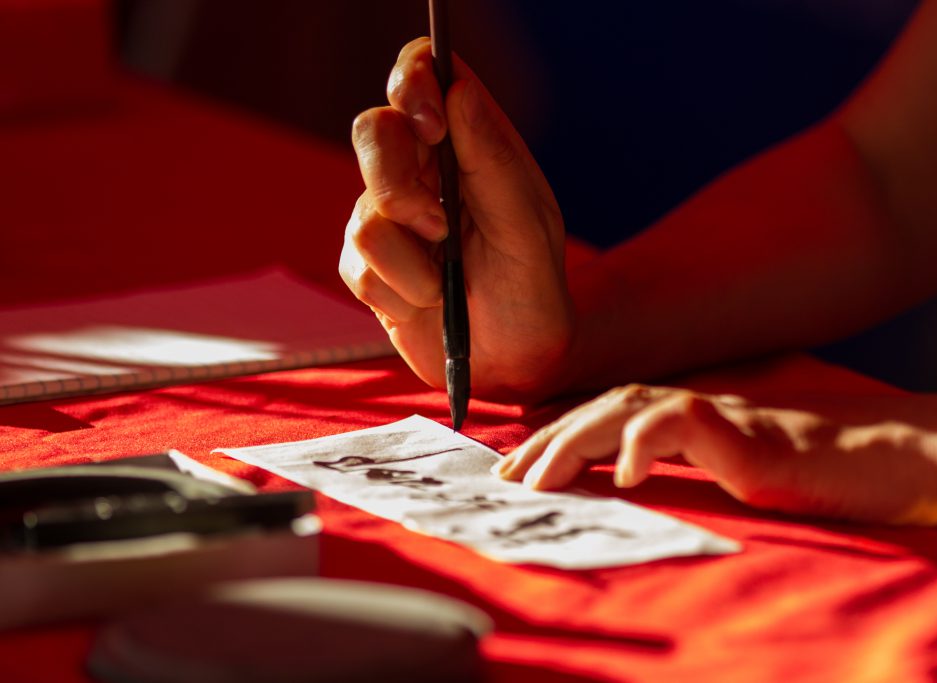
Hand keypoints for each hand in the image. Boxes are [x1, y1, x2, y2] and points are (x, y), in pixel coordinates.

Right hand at [341, 38, 572, 400]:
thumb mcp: (527, 228)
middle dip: (399, 185)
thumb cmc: (532, 292)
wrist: (511, 363)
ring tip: (449, 283)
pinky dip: (399, 292)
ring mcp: (390, 217)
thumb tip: (459, 89)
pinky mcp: (368, 264)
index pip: (422, 74)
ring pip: (365, 211)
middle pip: (372, 131)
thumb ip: (493, 161)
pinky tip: (429, 302)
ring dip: (413, 261)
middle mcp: (424, 170)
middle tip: (439, 226)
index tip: (431, 125)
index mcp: (468, 145)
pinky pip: (359, 265)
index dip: (412, 81)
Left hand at [495, 384, 936, 523]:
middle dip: (546, 442)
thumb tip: (618, 485)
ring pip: (627, 411)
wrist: (880, 458)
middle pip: (599, 410)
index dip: (553, 439)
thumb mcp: (722, 474)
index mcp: (679, 422)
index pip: (601, 420)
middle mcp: (688, 410)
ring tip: (539, 479)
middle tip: (505, 478)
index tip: (513, 470)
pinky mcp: (744, 433)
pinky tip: (627, 476)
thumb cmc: (805, 471)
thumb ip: (676, 470)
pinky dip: (647, 443)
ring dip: (575, 442)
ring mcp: (714, 417)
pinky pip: (685, 425)